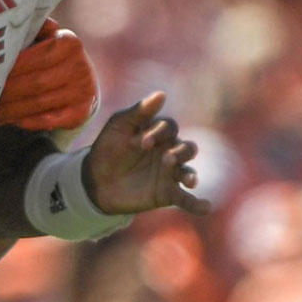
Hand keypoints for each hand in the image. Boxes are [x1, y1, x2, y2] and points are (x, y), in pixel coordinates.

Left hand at [0, 18, 97, 131]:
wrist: (81, 80)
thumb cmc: (51, 56)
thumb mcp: (44, 37)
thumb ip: (30, 29)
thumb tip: (11, 24)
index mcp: (69, 43)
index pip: (35, 57)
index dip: (11, 68)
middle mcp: (80, 66)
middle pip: (36, 82)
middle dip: (8, 91)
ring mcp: (83, 90)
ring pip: (40, 103)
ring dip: (13, 109)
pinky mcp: (82, 112)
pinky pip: (51, 120)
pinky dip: (29, 122)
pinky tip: (11, 120)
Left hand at [84, 92, 210, 215]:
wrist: (95, 180)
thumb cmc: (107, 148)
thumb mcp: (118, 127)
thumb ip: (139, 112)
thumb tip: (161, 94)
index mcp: (157, 133)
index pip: (170, 127)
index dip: (159, 133)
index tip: (140, 143)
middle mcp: (168, 151)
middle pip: (187, 148)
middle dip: (180, 152)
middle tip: (166, 159)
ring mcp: (169, 173)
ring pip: (189, 171)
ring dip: (189, 174)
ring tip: (188, 180)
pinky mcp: (167, 194)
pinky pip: (187, 200)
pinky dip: (198, 204)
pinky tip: (206, 207)